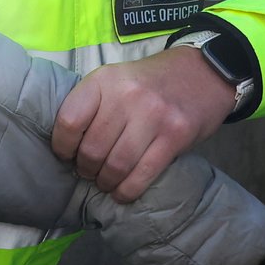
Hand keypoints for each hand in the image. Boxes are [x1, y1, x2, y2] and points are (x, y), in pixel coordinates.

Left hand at [52, 46, 234, 203]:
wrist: (202, 72)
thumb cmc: (149, 81)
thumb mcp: (115, 79)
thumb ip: (93, 104)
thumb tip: (68, 144)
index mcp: (104, 80)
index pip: (69, 121)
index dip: (62, 145)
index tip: (65, 155)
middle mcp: (126, 96)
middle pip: (92, 148)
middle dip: (85, 168)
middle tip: (88, 172)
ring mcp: (153, 116)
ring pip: (116, 165)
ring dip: (106, 181)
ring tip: (104, 182)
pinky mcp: (175, 136)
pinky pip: (143, 173)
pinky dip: (128, 190)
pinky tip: (122, 193)